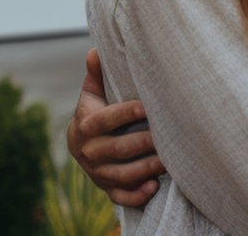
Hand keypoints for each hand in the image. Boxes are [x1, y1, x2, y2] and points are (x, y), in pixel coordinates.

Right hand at [67, 49, 163, 206]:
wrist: (80, 146)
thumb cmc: (94, 113)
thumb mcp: (92, 94)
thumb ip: (96, 76)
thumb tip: (95, 51)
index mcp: (85, 126)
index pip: (105, 120)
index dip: (126, 113)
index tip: (147, 107)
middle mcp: (89, 152)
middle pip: (118, 149)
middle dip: (143, 143)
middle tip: (166, 136)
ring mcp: (98, 173)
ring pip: (122, 175)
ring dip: (146, 169)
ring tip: (167, 161)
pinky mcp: (107, 189)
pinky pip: (120, 197)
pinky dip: (136, 195)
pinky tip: (153, 187)